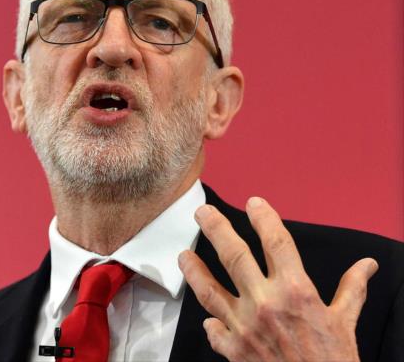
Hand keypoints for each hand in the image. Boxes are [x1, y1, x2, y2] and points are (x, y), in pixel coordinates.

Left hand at [178, 197, 377, 361]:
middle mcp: (265, 303)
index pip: (276, 243)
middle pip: (233, 256)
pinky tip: (205, 315)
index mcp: (296, 292)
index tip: (254, 203)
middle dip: (216, 229)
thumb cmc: (334, 360)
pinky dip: (210, 322)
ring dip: (194, 270)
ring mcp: (245, 326)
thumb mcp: (346, 322)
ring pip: (210, 289)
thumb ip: (350, 290)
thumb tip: (366, 265)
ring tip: (183, 254)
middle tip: (202, 213)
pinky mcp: (234, 350)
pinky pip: (214, 331)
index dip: (264, 219)